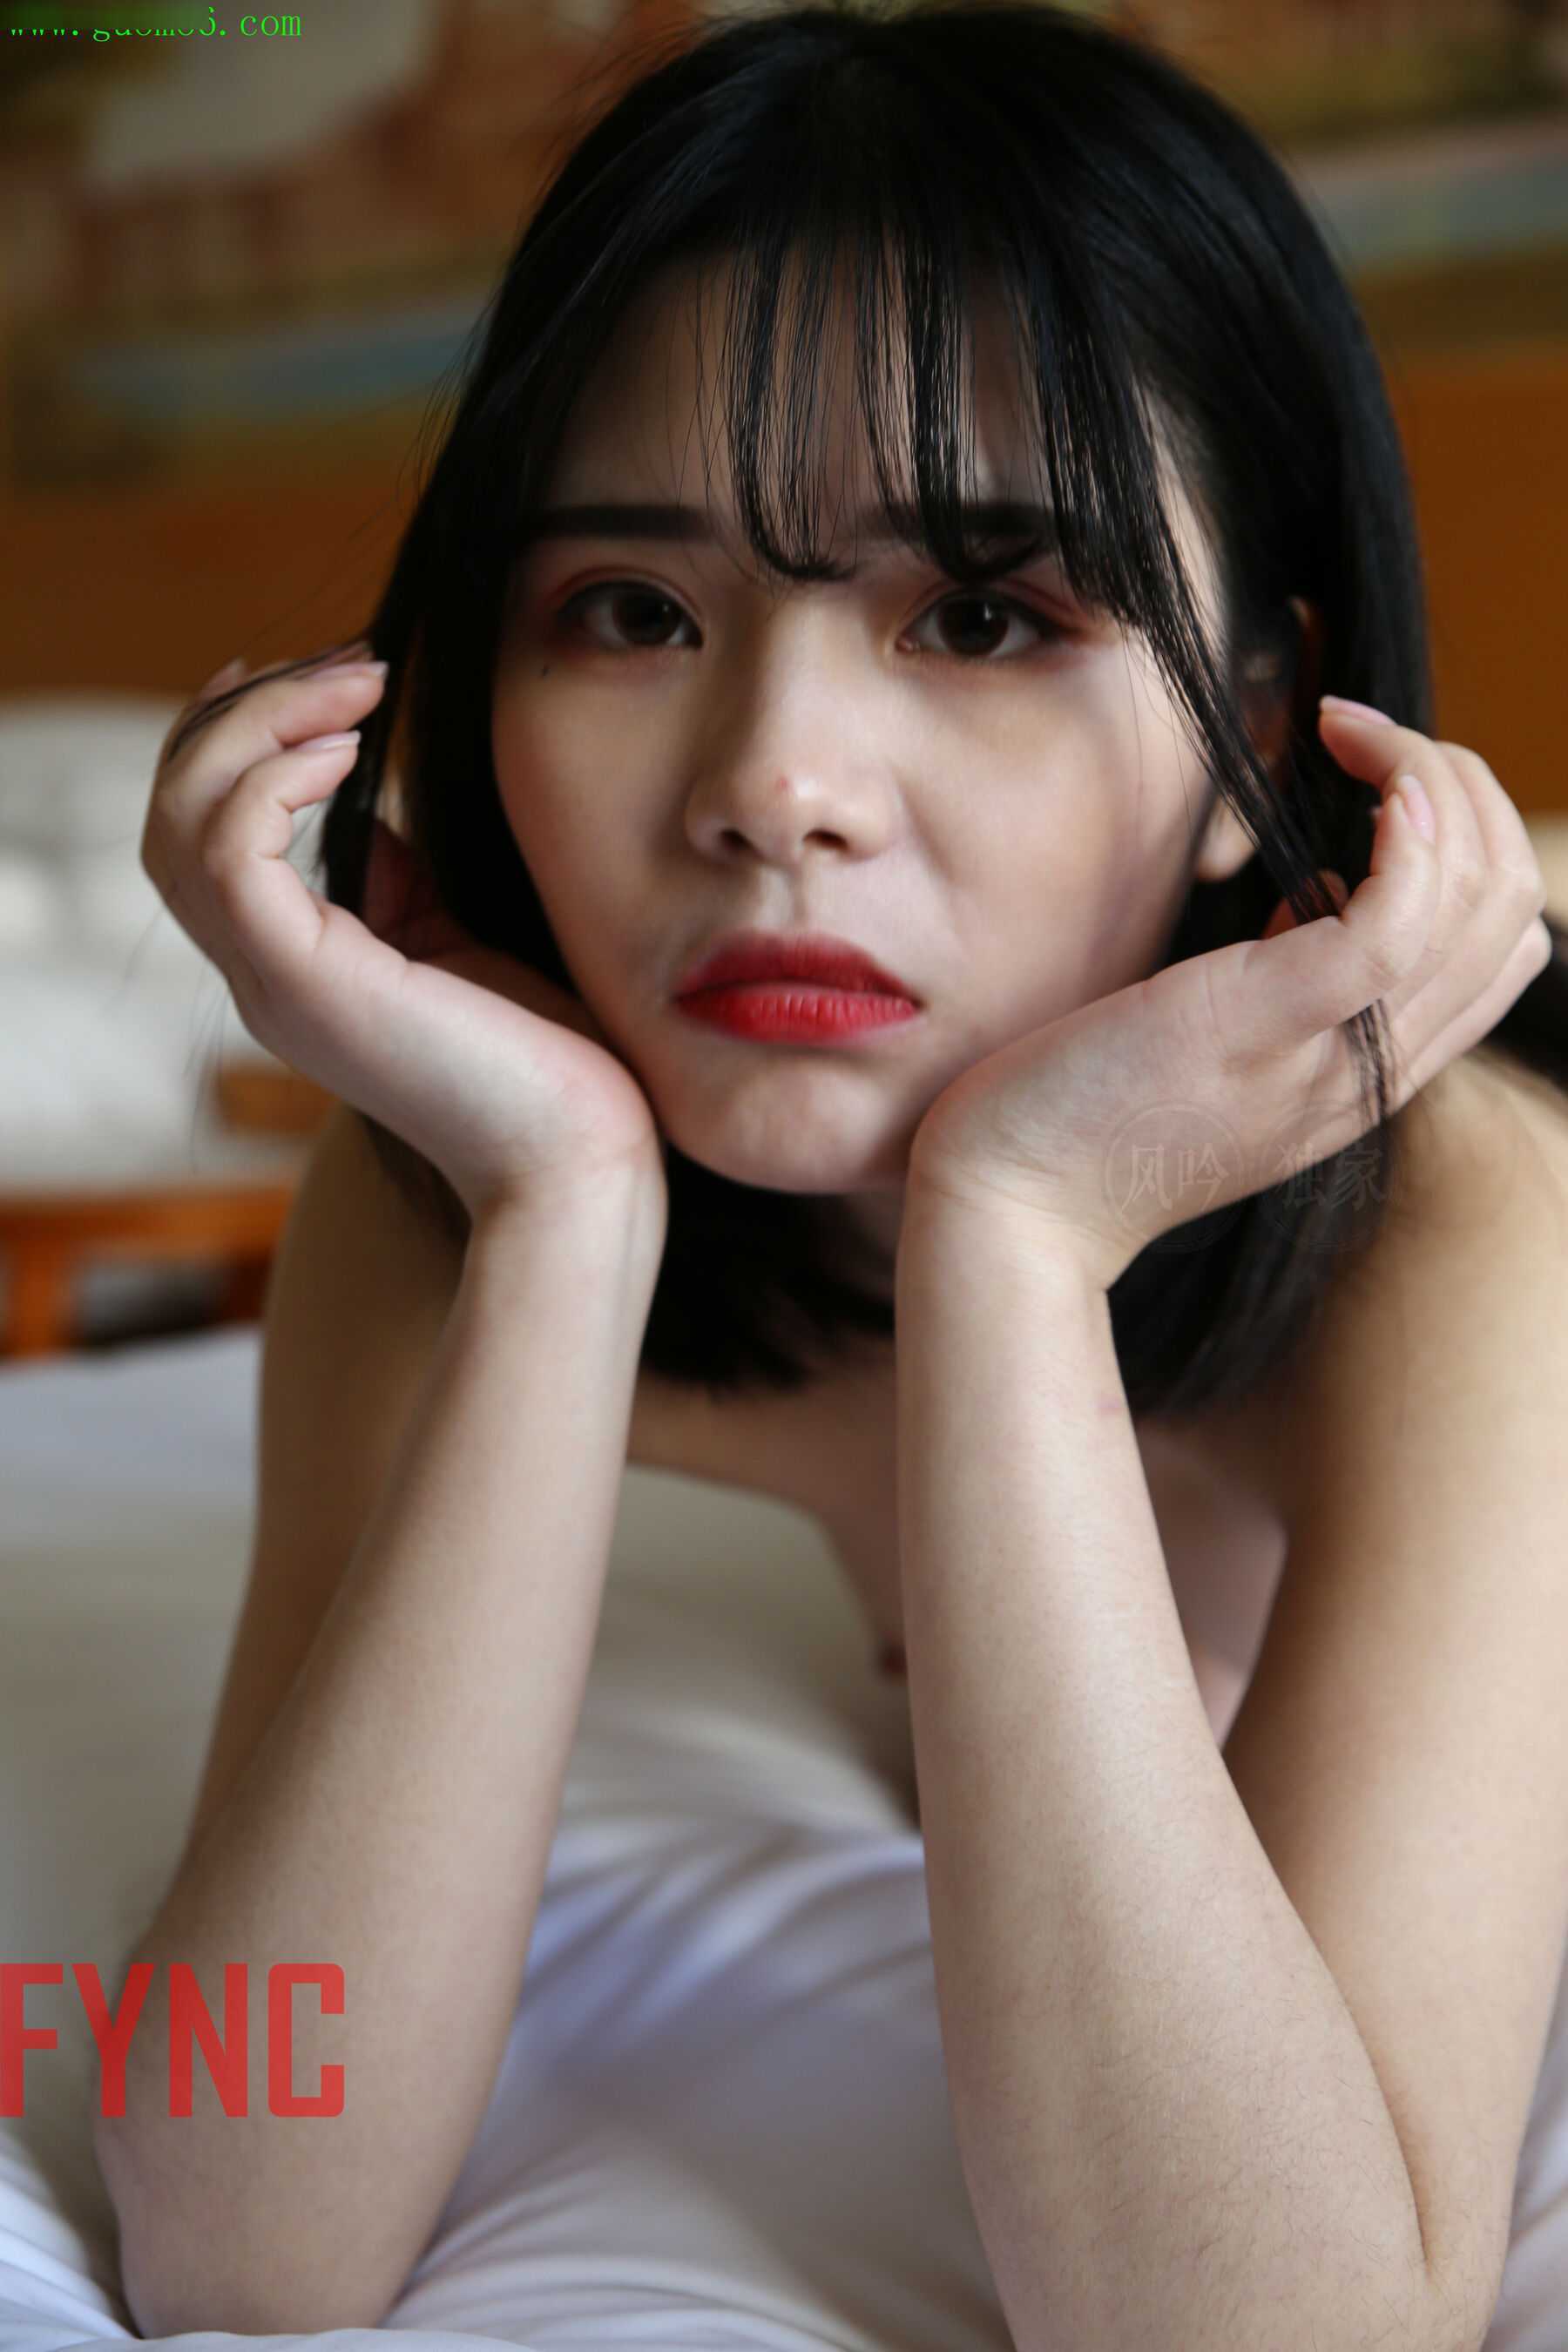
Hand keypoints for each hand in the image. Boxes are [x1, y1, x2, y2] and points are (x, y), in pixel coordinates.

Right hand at [144, 652, 668, 1229]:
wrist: (579, 1162)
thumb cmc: (544, 1064)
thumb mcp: (453, 944)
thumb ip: (399, 882)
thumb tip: (373, 805)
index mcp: (293, 964)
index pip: (205, 832)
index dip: (243, 739)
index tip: (328, 678)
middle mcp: (262, 976)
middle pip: (172, 814)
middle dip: (246, 713)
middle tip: (348, 664)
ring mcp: (273, 982)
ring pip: (181, 822)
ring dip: (259, 726)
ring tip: (355, 690)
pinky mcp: (303, 983)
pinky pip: (230, 851)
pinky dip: (274, 779)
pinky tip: (353, 750)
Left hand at [907, 702, 1552, 1285]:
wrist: (1010, 1210)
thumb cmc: (1084, 1112)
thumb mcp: (1220, 1047)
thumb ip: (1284, 985)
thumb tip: (1311, 891)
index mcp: (1365, 1074)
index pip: (1501, 951)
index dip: (1473, 843)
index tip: (1382, 789)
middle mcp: (1372, 1074)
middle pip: (1511, 914)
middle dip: (1468, 791)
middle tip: (1372, 739)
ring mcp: (1329, 1055)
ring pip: (1478, 902)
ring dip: (1438, 780)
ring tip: (1354, 732)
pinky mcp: (1266, 1024)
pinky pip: (1396, 919)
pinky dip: (1408, 824)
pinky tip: (1362, 770)